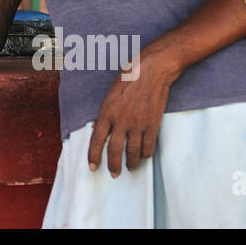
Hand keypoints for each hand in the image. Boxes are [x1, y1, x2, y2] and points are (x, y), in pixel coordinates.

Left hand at [86, 49, 179, 176]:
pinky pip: (148, 146)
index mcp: (106, 111)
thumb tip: (102, 129)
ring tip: (130, 168)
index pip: (96, 140)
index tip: (93, 167)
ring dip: (131, 164)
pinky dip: (146, 154)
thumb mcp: (110, 94)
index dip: (93, 156)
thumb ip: (107, 113)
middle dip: (113, 166)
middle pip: (115, 151)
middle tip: (114, 174)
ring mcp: (138, 124)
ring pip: (133, 152)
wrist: (152, 70)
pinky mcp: (152, 124)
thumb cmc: (129, 77)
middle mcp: (121, 120)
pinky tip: (144, 156)